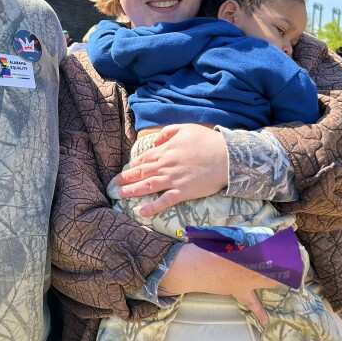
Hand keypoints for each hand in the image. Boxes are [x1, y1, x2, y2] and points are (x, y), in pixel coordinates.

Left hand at [111, 124, 228, 216]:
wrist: (228, 156)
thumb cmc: (208, 141)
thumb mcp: (185, 128)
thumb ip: (167, 133)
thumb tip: (153, 142)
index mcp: (165, 150)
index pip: (143, 159)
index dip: (133, 166)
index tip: (125, 171)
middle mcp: (165, 165)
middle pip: (141, 173)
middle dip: (126, 179)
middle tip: (114, 185)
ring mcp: (173, 179)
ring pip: (147, 186)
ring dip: (131, 191)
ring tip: (119, 195)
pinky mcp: (183, 192)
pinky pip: (164, 201)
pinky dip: (152, 207)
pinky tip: (141, 212)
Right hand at [158, 244, 276, 323]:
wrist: (192, 268)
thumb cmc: (206, 249)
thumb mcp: (223, 237)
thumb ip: (241, 237)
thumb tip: (255, 235)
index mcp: (248, 252)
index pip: (271, 249)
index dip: (281, 245)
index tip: (286, 239)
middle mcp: (251, 268)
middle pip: (274, 265)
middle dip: (284, 260)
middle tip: (289, 255)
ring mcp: (246, 282)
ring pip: (269, 281)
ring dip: (277, 276)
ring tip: (286, 272)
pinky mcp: (238, 291)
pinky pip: (251, 302)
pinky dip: (259, 311)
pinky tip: (266, 320)